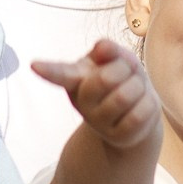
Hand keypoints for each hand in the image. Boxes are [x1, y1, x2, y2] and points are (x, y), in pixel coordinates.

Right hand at [32, 39, 158, 153]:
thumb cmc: (123, 78)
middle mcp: (82, 103)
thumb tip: (103, 46)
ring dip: (139, 86)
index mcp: (76, 80)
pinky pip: (140, 114)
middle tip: (127, 75)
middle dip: (125, 70)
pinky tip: (141, 107)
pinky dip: (148, 104)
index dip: (49, 70)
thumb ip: (110, 50)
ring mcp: (99, 123)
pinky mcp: (119, 137)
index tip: (34, 65)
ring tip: (135, 90)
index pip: (61, 74)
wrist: (138, 112)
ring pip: (126, 95)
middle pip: (107, 78)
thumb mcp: (117, 59)